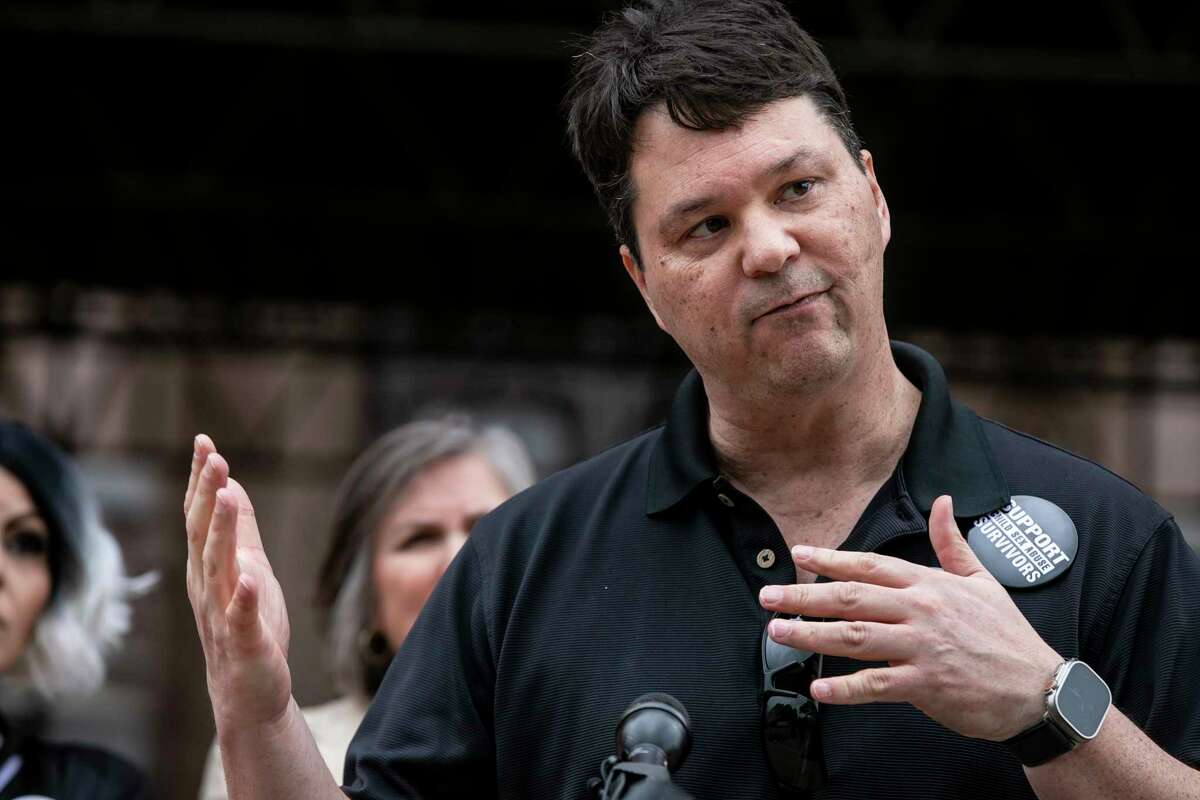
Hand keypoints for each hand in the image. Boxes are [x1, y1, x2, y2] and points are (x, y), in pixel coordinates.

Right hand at [184, 435, 292, 734]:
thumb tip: (231, 485)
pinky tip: (250, 579)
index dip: (202, 480)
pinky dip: (244, 598)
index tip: (204, 442)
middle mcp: (208, 586)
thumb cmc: (249, 625)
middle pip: (203, 535)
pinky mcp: (243, 641)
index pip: (199, 516)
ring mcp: (222, 614)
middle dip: (208, 495)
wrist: (248, 691)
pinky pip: (241, 617)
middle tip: (214, 458)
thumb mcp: (249, 567)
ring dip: (222, 532)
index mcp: (208, 567)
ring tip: (228, 497)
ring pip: (218, 568)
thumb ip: (241, 530)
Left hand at [760, 495, 1061, 741]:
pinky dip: (845, 687)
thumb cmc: (1008, 637)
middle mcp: (921, 610)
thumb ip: (952, 544)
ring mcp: (923, 647)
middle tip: (768, 597)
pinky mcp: (927, 684)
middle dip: (803, 596)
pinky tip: (819, 687)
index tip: (798, 554)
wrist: (1040, 690)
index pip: (869, 564)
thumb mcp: (983, 581)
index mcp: (929, 584)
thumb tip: (944, 502)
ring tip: (778, 633)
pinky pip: (877, 684)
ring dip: (810, 635)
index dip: (830, 558)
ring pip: (855, 637)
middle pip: (850, 597)